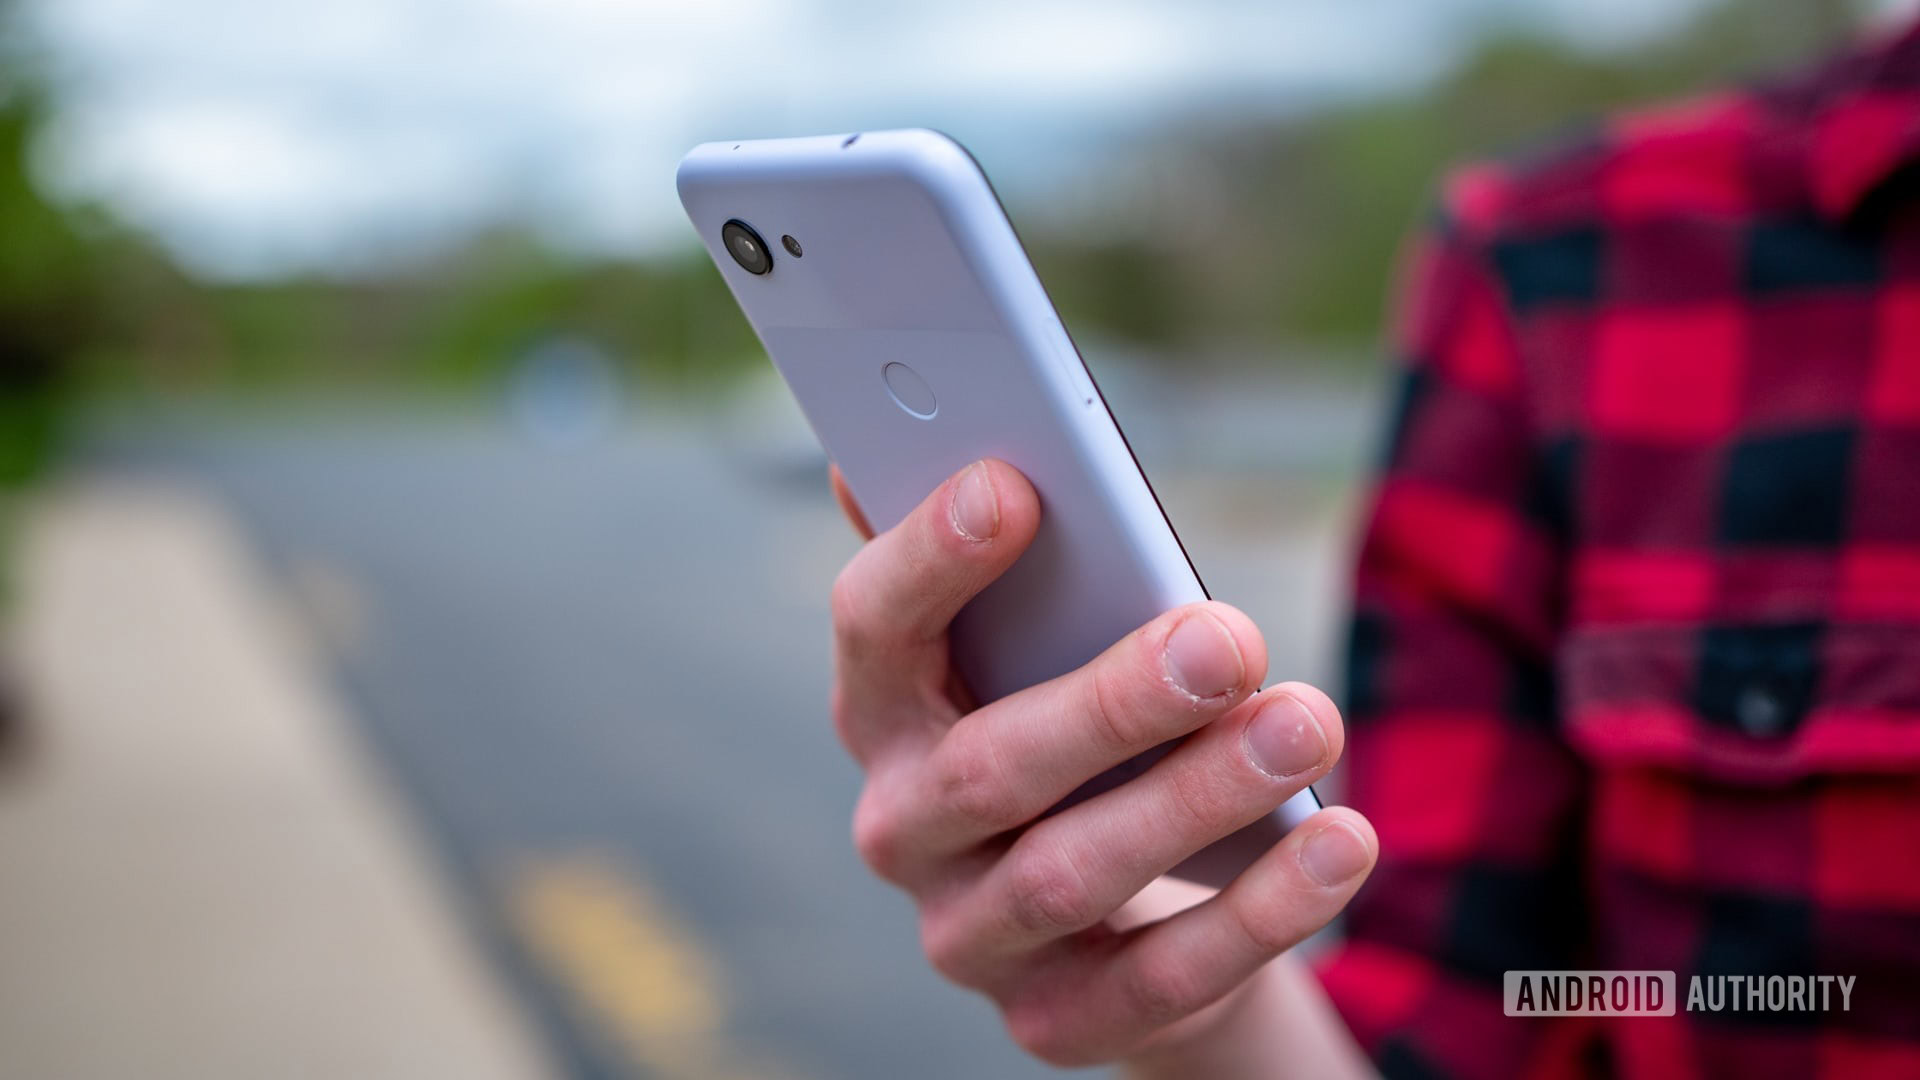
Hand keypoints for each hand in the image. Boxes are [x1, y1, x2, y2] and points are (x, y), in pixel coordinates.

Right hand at [827, 459, 1377, 1067]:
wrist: (1117, 917)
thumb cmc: (1079, 730)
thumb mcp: (1041, 647)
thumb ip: (1004, 563)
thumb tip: (957, 437)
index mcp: (884, 709)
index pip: (871, 628)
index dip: (930, 559)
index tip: (1016, 486)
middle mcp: (904, 827)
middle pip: (989, 767)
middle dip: (1113, 700)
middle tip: (1226, 637)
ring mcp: (970, 936)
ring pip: (1073, 874)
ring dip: (1198, 798)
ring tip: (1308, 723)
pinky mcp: (1056, 1021)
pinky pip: (1160, 977)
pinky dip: (1260, 912)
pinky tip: (1341, 841)